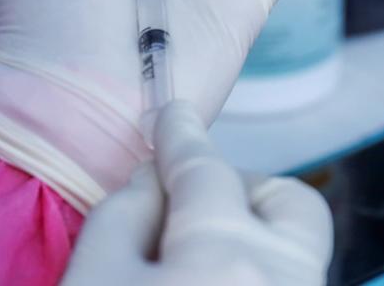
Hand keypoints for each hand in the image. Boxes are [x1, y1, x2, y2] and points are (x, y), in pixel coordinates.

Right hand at [61, 102, 332, 285]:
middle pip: (292, 203)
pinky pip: (281, 280)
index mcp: (226, 257)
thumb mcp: (91, 275)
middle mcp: (285, 280)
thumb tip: (154, 182)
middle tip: (191, 199)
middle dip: (243, 183)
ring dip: (244, 230)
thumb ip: (123, 213)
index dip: (181, 135)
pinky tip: (199, 282)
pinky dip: (247, 268)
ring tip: (185, 254)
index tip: (171, 114)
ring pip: (290, 248)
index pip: (206, 171)